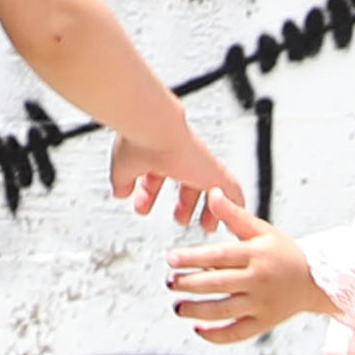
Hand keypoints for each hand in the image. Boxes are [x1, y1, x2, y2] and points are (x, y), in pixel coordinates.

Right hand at [103, 113, 247, 228]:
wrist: (155, 127)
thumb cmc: (138, 141)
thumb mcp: (124, 168)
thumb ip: (123, 181)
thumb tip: (120, 192)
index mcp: (159, 151)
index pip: (158, 174)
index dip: (149, 192)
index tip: (142, 206)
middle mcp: (181, 155)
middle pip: (186, 182)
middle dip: (183, 204)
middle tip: (180, 218)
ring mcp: (199, 163)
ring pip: (211, 186)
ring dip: (208, 209)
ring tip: (207, 226)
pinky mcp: (215, 171)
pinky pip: (233, 191)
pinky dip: (233, 206)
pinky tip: (230, 220)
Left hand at [163, 200, 330, 345]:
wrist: (314, 280)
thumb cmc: (282, 252)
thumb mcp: (261, 230)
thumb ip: (234, 214)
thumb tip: (213, 193)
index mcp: (256, 254)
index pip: (219, 256)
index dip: (193, 258)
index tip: (171, 258)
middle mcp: (259, 280)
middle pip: (218, 284)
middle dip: (189, 284)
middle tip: (169, 282)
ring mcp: (262, 304)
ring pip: (224, 310)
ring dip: (197, 310)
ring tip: (178, 307)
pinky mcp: (264, 323)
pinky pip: (237, 333)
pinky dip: (216, 334)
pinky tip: (198, 328)